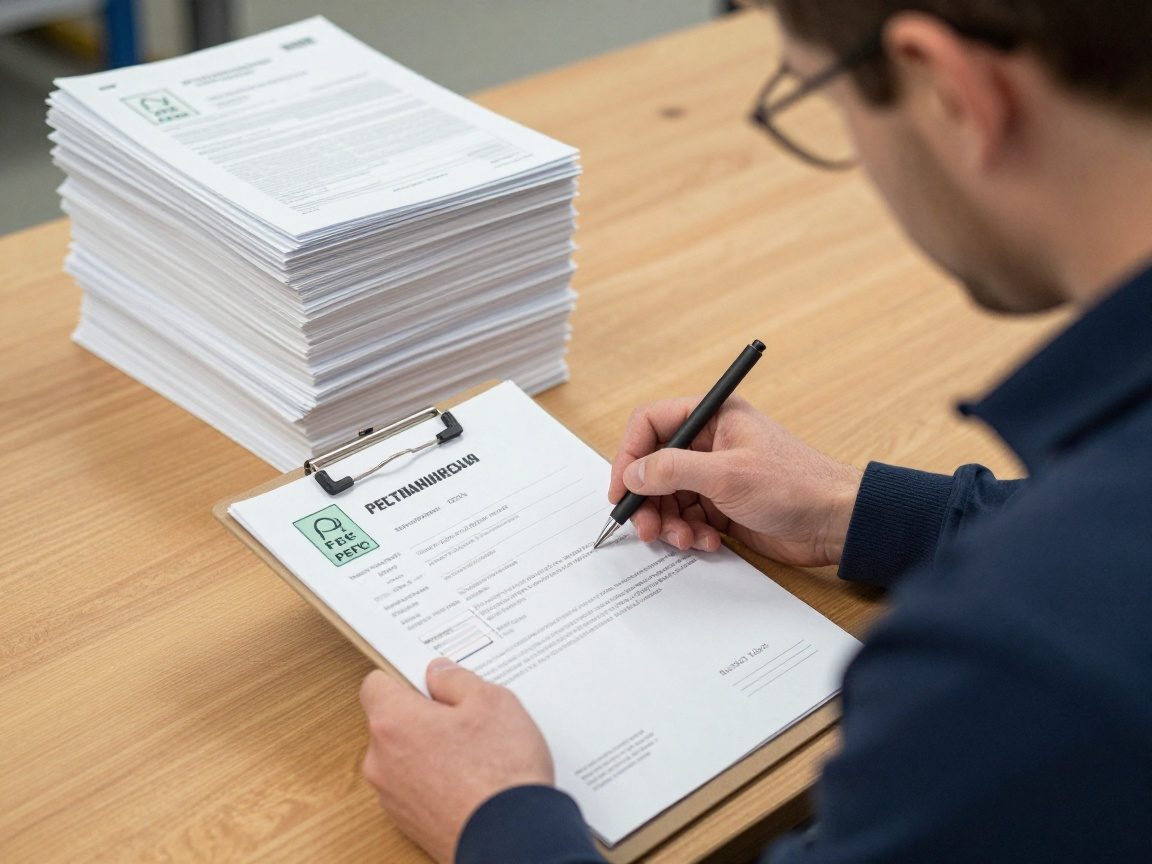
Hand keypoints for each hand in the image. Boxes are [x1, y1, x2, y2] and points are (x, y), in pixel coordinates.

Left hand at [359, 659, 553, 863]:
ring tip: (474, 751)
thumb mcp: (492, 701)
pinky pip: (415, 786)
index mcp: (393, 723)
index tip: (431, 680)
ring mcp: (392, 797)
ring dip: (430, 749)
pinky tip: (472, 779)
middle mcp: (381, 761)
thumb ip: (456, 680)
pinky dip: (436, 779)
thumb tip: (439, 674)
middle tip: (464, 716)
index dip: (405, 677)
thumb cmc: (501, 772)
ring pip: (404, 756)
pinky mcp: (408, 823)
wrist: (512, 839)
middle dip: (422, 715)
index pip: (376, 684)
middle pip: (391, 722)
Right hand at [609, 396, 862, 566]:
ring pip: (668, 497)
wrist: (835, 523)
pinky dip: (689, 533)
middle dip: (647, 500)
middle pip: (654, 467)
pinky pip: (687, 518)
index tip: (621, 488)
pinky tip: (708, 542)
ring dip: (669, 522)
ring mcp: (715, 475)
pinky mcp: (722, 506)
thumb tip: (633, 473)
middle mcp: (710, 443)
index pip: (651, 424)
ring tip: (684, 539)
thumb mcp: (727, 474)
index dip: (629, 455)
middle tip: (646, 528)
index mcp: (713, 417)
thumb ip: (673, 470)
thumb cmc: (796, 485)